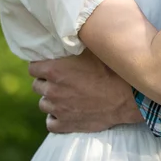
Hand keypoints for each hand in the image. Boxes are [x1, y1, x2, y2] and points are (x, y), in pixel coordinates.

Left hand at [28, 51, 143, 132]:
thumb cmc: (112, 71)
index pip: (33, 68)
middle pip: (38, 86)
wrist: (128, 98)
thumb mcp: (94, 50)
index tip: (52, 65)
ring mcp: (57, 109)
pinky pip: (51, 123)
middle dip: (48, 82)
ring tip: (68, 96)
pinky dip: (57, 118)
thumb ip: (75, 46)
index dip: (42, 66)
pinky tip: (67, 111)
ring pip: (44, 104)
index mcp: (54, 69)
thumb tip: (68, 35)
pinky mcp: (66, 125)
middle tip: (63, 80)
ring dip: (53, 100)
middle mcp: (52, 89)